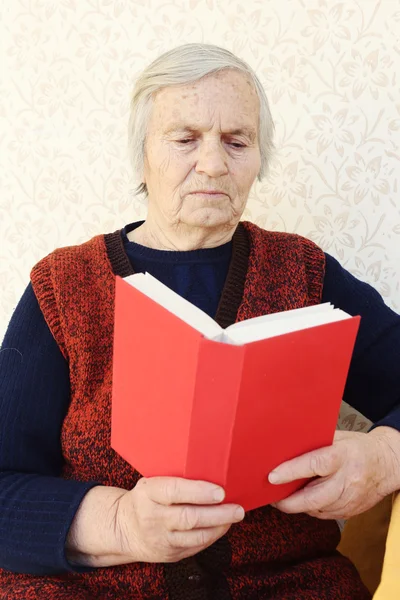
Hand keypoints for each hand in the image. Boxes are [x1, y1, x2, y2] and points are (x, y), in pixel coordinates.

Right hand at [114, 477, 244, 562]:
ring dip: (219, 527)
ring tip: (234, 516)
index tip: (220, 492)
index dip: (199, 492)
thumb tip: (210, 468)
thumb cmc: (145, 497)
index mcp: (148, 493)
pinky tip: (221, 527)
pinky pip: (194, 547)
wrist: (122, 527)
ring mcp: (160, 539)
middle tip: (237, 508)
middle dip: (217, 513)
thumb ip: (174, 478)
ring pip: (194, 536)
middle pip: (189, 517)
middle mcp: (152, 517)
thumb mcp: (151, 481)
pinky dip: (211, 537)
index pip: (175, 492)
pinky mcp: (167, 554)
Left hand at [268, 427, 399, 519]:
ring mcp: (350, 499)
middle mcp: (347, 480)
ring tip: (283, 498)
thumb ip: (314, 445)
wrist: (388, 464)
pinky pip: (324, 515)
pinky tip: (302, 501)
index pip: (314, 465)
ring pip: (317, 509)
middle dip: (288, 501)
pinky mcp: (351, 511)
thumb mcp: (337, 438)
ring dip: (297, 506)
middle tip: (272, 497)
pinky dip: (311, 509)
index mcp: (343, 456)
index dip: (291, 471)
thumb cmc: (358, 447)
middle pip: (313, 497)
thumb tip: (286, 450)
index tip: (272, 476)